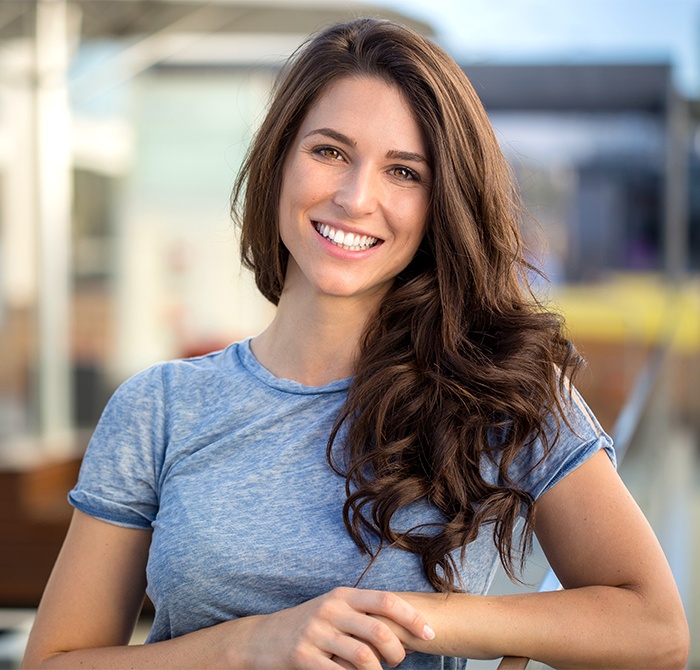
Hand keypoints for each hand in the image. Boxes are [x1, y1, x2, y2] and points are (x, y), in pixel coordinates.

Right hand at [239, 587, 434, 668]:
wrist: (264, 638)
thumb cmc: (310, 625)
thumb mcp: (335, 609)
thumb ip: (363, 612)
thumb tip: (406, 624)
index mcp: (343, 595)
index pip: (386, 601)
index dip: (412, 618)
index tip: (430, 634)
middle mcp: (331, 610)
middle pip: (379, 631)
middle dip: (397, 652)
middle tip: (398, 662)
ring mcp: (316, 633)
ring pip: (363, 657)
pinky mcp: (303, 656)